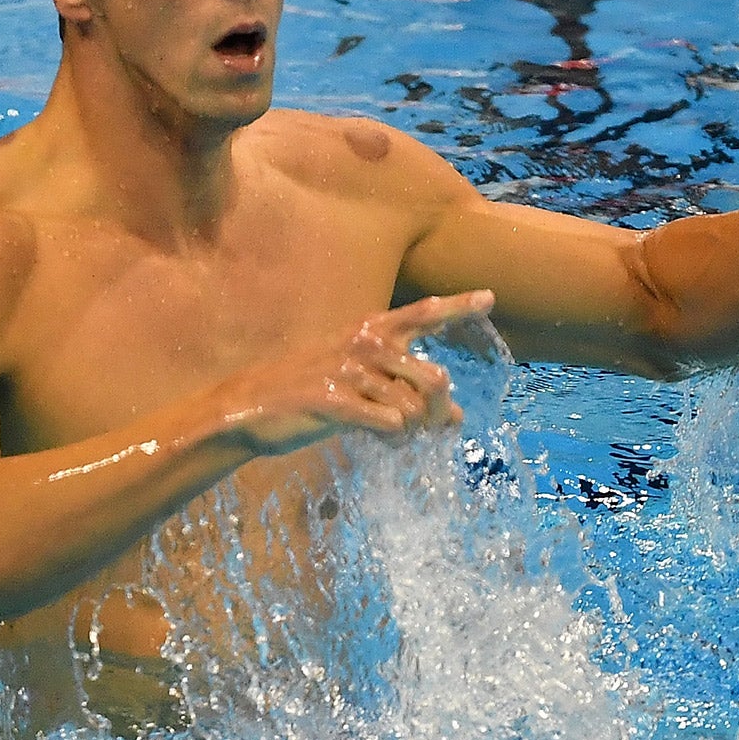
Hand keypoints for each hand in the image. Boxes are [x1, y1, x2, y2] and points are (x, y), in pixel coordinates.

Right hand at [214, 290, 495, 455]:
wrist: (248, 408)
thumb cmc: (308, 391)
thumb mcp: (357, 381)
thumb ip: (405, 390)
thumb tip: (457, 418)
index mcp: (369, 331)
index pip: (423, 314)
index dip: (458, 306)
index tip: (490, 298)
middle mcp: (364, 345)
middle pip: (434, 378)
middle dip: (440, 412)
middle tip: (433, 429)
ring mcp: (349, 372)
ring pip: (414, 408)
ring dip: (414, 431)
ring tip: (397, 438)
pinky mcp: (336, 402)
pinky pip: (389, 425)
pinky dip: (393, 440)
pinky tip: (380, 442)